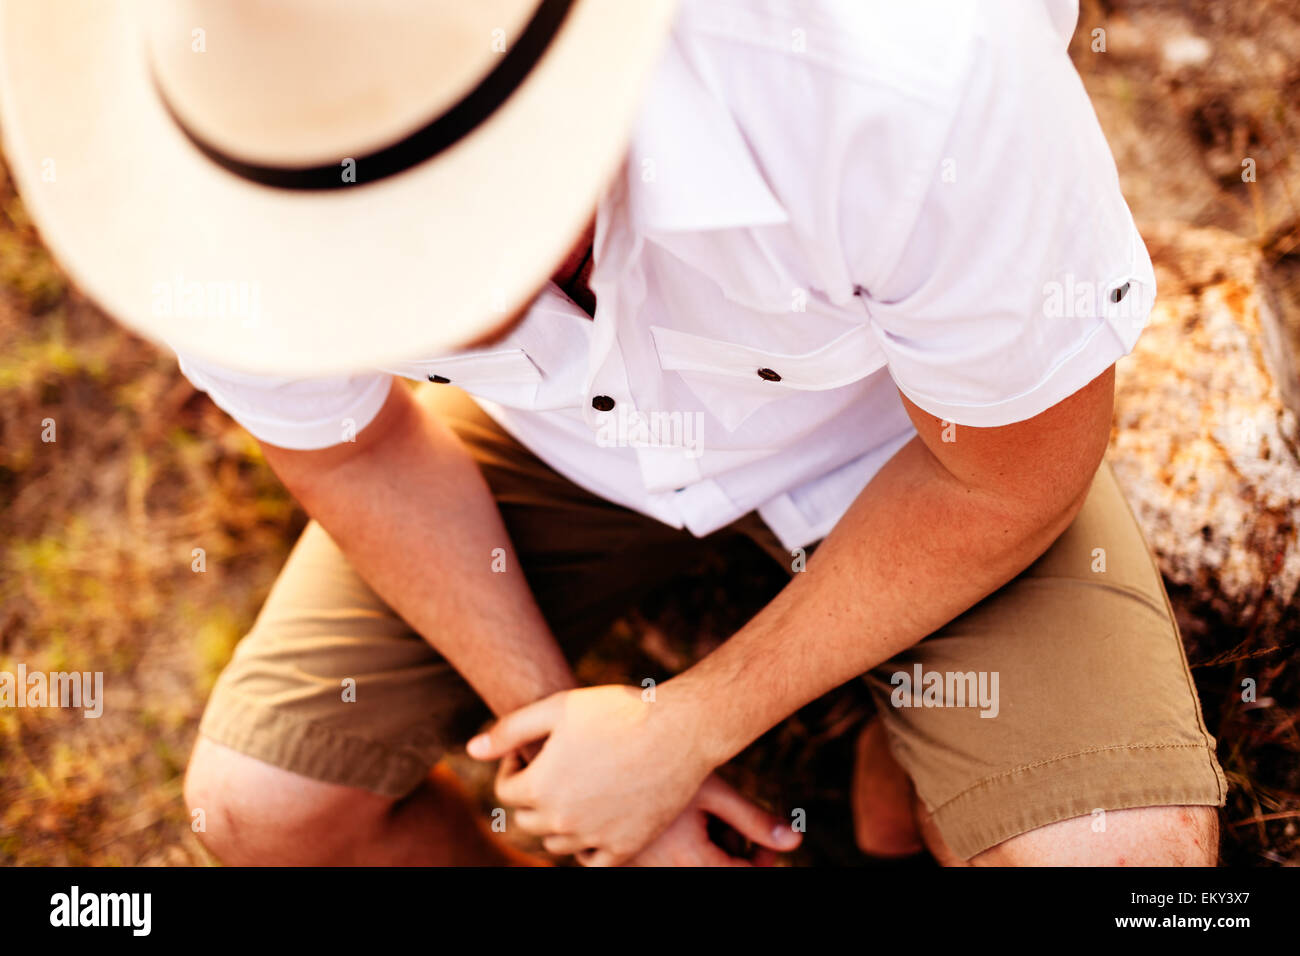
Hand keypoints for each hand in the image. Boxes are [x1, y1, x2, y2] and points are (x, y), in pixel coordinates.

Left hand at [467, 683, 715, 864]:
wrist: (680, 728)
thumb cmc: (617, 710)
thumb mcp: (558, 707)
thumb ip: (510, 730)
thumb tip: (471, 750)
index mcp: (540, 786)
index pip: (505, 793)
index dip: (512, 769)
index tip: (530, 751)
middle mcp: (563, 819)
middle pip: (528, 820)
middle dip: (532, 794)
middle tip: (555, 767)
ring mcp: (595, 836)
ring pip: (558, 842)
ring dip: (558, 819)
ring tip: (576, 787)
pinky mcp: (626, 846)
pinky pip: (593, 861)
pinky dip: (586, 846)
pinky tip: (596, 816)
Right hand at [620, 775, 800, 865]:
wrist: (610, 753)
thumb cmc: (667, 767)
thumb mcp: (716, 792)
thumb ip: (755, 821)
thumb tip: (797, 842)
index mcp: (689, 860)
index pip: (743, 875)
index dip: (763, 856)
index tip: (766, 834)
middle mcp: (664, 871)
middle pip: (718, 870)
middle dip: (731, 847)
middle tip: (728, 814)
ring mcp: (644, 866)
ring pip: (693, 866)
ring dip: (707, 845)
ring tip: (701, 810)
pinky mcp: (625, 857)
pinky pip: (666, 861)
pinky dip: (682, 844)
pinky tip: (678, 814)